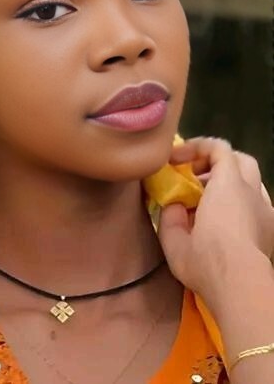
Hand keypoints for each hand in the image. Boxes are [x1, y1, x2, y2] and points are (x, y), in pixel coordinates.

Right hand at [157, 137, 273, 304]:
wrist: (240, 288)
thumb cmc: (205, 258)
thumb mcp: (172, 237)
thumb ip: (170, 214)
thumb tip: (175, 205)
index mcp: (228, 185)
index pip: (218, 148)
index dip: (195, 147)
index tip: (174, 160)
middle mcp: (251, 192)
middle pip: (240, 160)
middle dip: (216, 161)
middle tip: (194, 176)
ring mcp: (266, 212)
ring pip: (252, 182)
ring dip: (230, 183)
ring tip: (208, 201)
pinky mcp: (271, 232)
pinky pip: (257, 205)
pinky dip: (240, 204)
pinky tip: (225, 222)